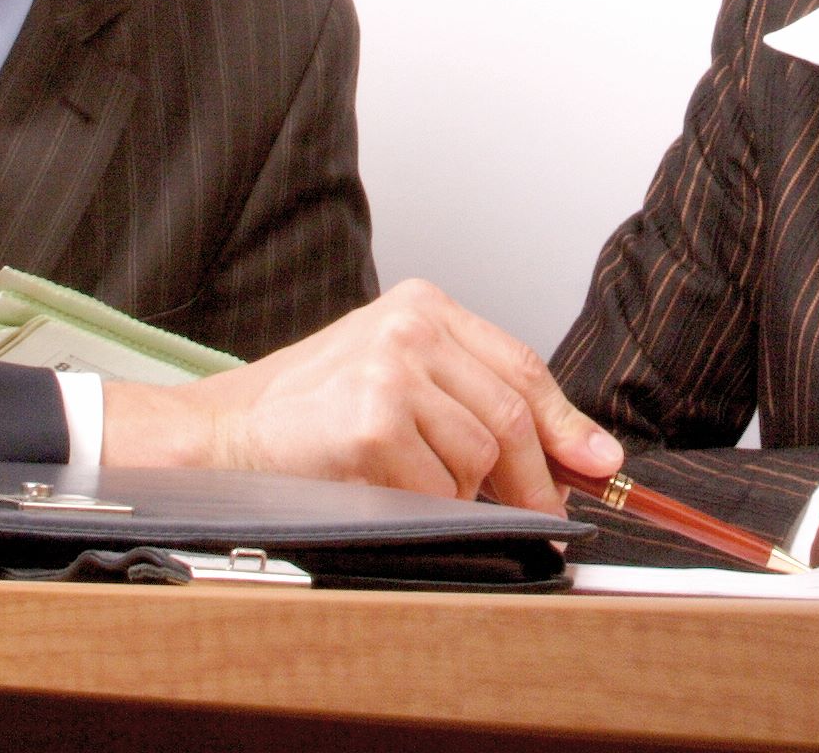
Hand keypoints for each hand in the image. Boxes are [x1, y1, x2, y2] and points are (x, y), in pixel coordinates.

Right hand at [100, 280, 619, 512]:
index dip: (567, 424)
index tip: (598, 463)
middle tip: (538, 511)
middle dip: (531, 478)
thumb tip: (580, 454)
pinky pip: (437, 489)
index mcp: (422, 306)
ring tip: (410, 484)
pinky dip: (424, 508)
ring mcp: (389, 373)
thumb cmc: (307, 411)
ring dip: (458, 493)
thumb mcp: (396, 375)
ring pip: (478, 458)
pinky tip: (384, 491)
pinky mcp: (371, 425)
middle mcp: (410, 329)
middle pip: (510, 416)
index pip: (521, 366)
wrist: (220, 435)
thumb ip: (476, 398)